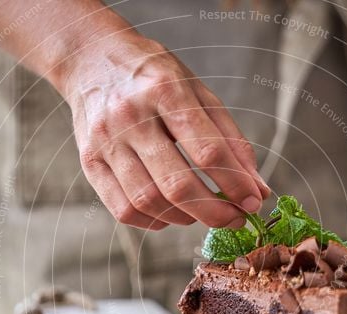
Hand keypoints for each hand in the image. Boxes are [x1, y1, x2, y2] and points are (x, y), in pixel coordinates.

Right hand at [62, 30, 269, 229]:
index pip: (208, 151)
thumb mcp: (198, 92)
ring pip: (149, 202)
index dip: (236, 183)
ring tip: (202, 213)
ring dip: (185, 218)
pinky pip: (123, 209)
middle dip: (214, 212)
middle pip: (177, 185)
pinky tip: (170, 214)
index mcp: (165, 91)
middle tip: (234, 219)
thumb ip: (230, 139)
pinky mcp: (90, 162)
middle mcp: (131, 117)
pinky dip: (153, 221)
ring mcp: (106, 142)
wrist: (91, 59)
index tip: (253, 201)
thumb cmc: (153, 77)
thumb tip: (257, 188)